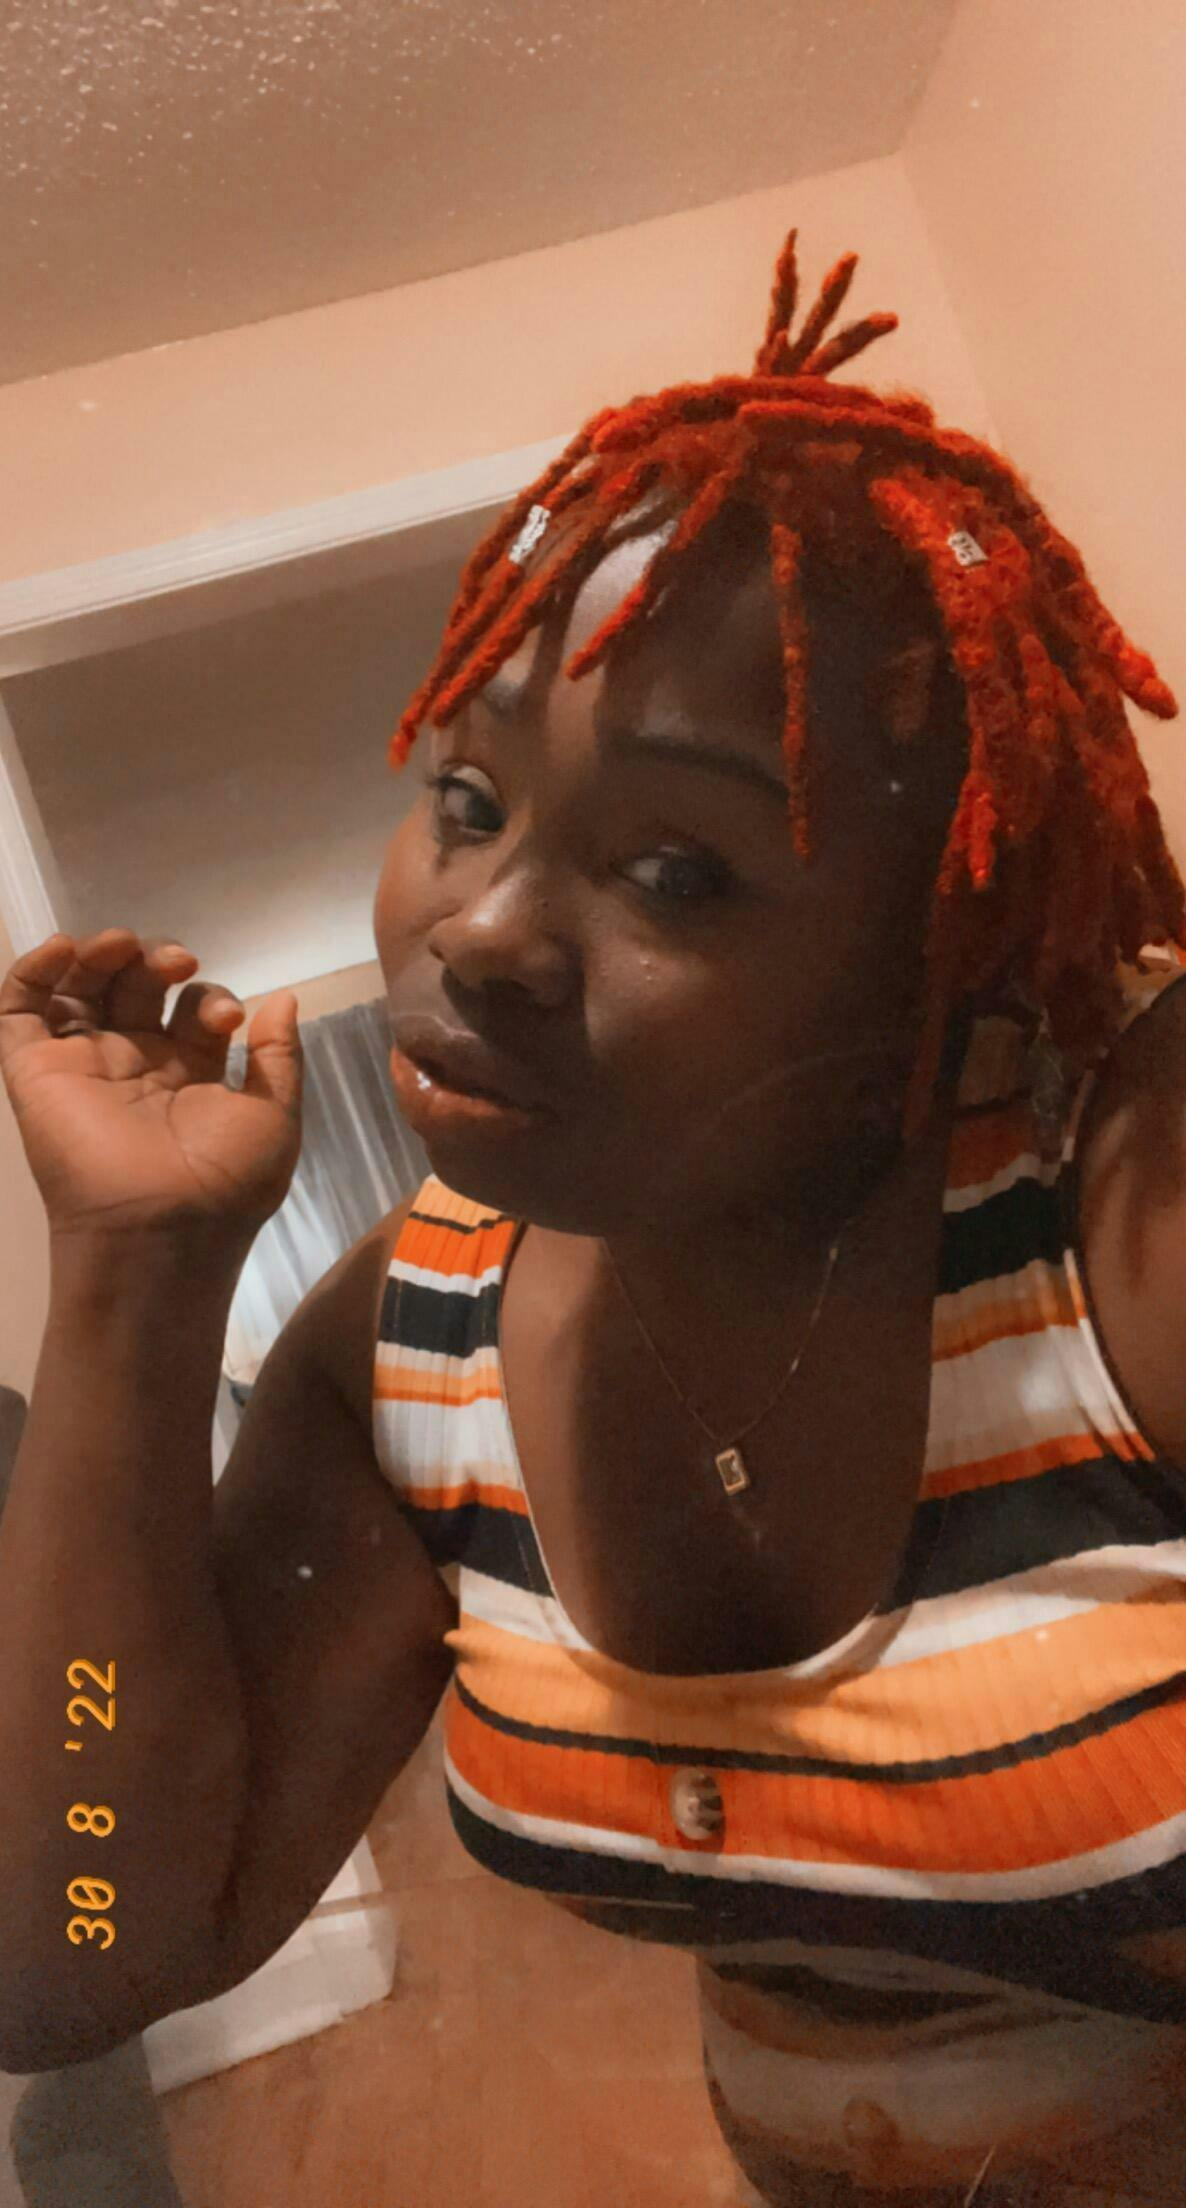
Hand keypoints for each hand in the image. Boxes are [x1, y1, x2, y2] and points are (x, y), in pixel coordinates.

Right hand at [0, 930, 302, 1239]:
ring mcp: (83, 1066)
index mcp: (188, 1077)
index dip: (210, 997)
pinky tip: (62, 949)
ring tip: (123, 947)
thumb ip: (279, 1056)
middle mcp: (134, 1067)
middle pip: (136, 988)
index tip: (227, 1018)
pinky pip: (18, 1010)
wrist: (162, 1231)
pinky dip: (32, 970)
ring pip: (81, 988)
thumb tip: (284, 998)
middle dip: (158, 962)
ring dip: (102, 954)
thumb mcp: (273, 1116)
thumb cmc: (226, 1183)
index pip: (193, 1009)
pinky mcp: (35, 1071)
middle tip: (179, 966)